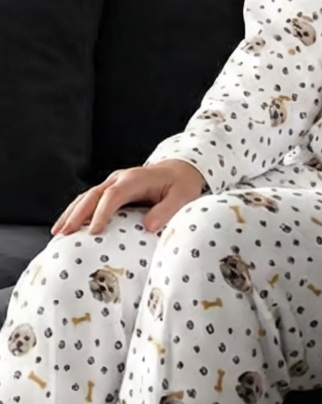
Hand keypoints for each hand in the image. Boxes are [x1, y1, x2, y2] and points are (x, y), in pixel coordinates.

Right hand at [50, 160, 207, 236]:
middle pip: (94, 194)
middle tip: (64, 234)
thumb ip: (167, 210)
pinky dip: (76, 211)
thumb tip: (149, 227)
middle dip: (78, 214)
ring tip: (58, 233)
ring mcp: (113, 183)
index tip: (93, 232)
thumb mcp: (182, 196)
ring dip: (71, 213)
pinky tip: (66, 226)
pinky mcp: (110, 190)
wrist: (180, 169)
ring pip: (86, 196)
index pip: (114, 195)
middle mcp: (121, 178)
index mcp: (137, 179)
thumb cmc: (181, 184)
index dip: (102, 212)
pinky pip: (89, 200)